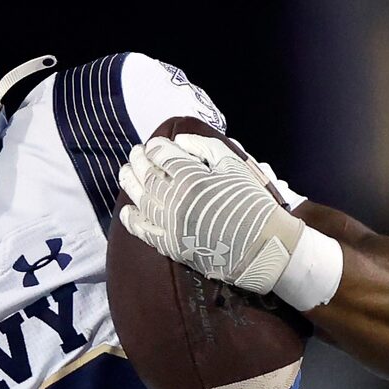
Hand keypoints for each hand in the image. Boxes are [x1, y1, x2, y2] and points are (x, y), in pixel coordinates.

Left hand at [117, 134, 307, 298]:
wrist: (263, 246)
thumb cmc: (252, 202)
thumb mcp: (233, 165)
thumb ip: (204, 148)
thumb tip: (179, 141)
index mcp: (193, 178)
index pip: (163, 157)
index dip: (155, 148)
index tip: (153, 145)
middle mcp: (177, 201)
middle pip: (148, 177)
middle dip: (138, 161)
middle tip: (135, 154)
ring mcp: (172, 225)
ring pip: (142, 201)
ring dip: (130, 184)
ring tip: (126, 173)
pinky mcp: (172, 247)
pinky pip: (145, 232)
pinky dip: (132, 220)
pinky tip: (126, 210)